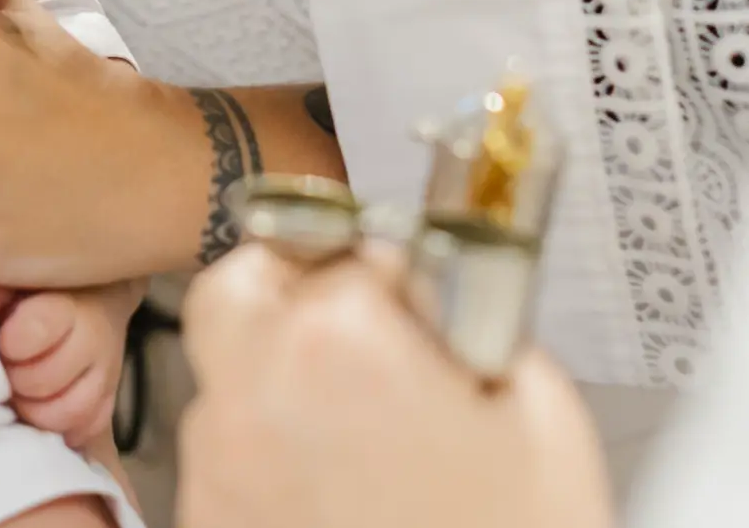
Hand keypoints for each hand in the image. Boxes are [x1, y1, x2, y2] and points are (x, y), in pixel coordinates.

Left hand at [0, 279, 140, 450]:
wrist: (97, 296)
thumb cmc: (41, 288)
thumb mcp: (12, 279)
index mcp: (67, 305)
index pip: (39, 330)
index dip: (12, 343)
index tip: (3, 341)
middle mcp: (94, 341)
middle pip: (46, 381)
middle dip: (15, 381)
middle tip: (6, 369)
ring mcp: (106, 375)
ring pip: (69, 414)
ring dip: (34, 412)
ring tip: (21, 392)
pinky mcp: (109, 401)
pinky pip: (87, 430)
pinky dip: (59, 430)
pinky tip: (43, 409)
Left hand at [178, 245, 612, 527]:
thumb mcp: (541, 419)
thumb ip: (479, 327)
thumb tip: (440, 298)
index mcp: (339, 341)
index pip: (345, 248)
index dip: (391, 275)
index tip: (412, 301)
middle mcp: (254, 392)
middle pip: (239, 287)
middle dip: (291, 292)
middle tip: (353, 329)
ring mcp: (218, 466)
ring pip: (225, 378)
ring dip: (276, 382)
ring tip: (360, 436)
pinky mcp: (206, 522)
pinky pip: (224, 461)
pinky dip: (267, 461)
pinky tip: (336, 494)